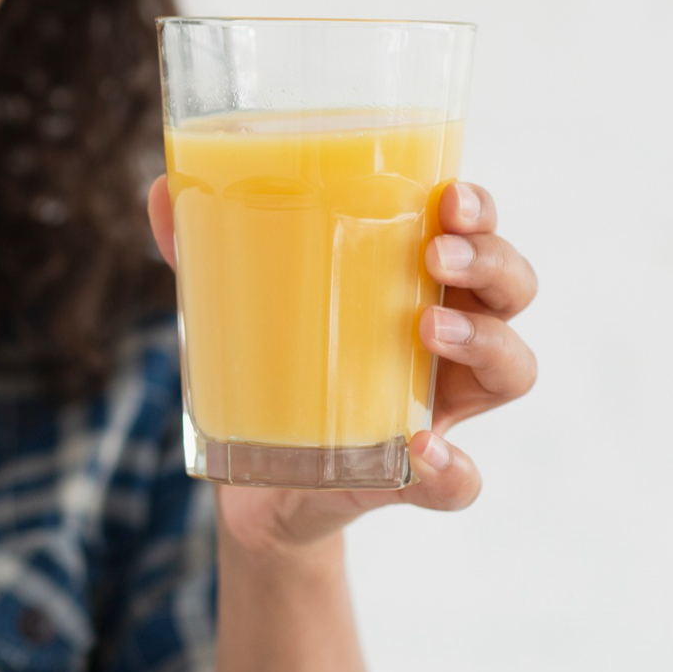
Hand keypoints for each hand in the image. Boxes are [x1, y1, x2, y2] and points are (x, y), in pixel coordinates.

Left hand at [145, 176, 539, 555]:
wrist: (255, 483)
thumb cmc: (267, 368)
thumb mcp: (234, 305)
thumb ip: (202, 247)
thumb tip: (161, 188)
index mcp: (412, 282)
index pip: (472, 232)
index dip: (478, 210)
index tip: (449, 196)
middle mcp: (445, 340)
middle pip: (511, 290)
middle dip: (490, 261)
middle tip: (435, 254)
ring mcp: (441, 408)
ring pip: (512, 369)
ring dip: (485, 340)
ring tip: (428, 327)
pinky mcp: (417, 479)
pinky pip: (462, 481)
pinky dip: (454, 469)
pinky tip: (422, 449)